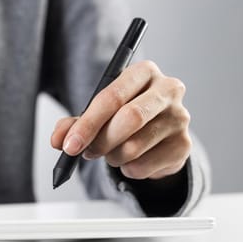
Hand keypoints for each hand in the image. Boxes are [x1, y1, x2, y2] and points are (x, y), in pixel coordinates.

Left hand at [51, 60, 191, 179]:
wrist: (158, 135)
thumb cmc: (125, 115)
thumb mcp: (98, 114)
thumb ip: (74, 123)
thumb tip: (58, 139)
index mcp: (143, 72)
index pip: (112, 96)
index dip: (88, 123)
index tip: (69, 144)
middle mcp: (167, 89)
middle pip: (129, 118)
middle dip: (100, 140)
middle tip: (86, 152)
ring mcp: (180, 117)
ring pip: (134, 146)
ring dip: (112, 157)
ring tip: (111, 153)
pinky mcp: (183, 145)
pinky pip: (144, 166)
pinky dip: (128, 169)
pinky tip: (130, 160)